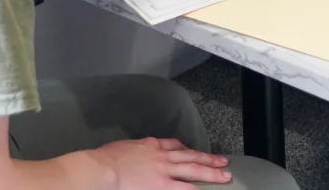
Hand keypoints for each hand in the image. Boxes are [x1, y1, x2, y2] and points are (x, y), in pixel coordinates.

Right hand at [88, 138, 230, 188]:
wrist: (104, 169)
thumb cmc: (106, 159)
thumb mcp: (123, 148)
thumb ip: (133, 152)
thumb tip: (131, 156)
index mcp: (150, 145)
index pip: (173, 145)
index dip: (185, 148)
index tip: (191, 151)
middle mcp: (162, 155)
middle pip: (190, 155)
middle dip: (207, 159)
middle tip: (223, 161)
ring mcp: (164, 170)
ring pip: (193, 169)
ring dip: (210, 172)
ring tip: (224, 175)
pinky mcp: (162, 185)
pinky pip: (184, 187)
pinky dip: (194, 189)